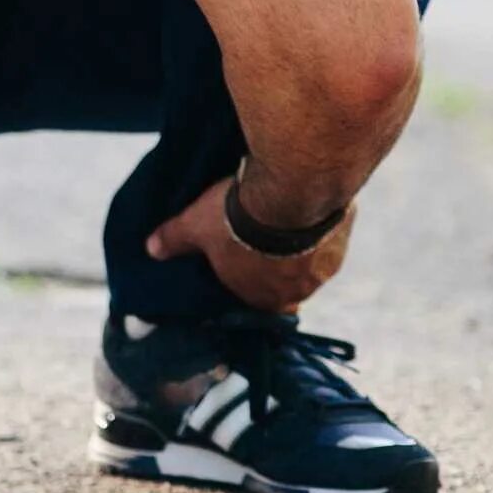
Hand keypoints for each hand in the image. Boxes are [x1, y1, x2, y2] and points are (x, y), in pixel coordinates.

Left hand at [144, 177, 353, 313]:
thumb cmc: (237, 216)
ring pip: (308, 264)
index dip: (246, 286)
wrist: (291, 189)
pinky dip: (315, 231)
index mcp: (261, 298)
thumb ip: (174, 240)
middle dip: (270, 267)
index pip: (255, 304)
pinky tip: (302, 212)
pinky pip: (327, 242)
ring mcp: (324, 268)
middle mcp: (298, 291)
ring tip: (279, 223)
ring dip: (296, 250)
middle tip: (257, 241)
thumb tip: (151, 249)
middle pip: (283, 286)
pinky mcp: (342, 241)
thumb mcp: (195, 225)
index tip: (239, 265)